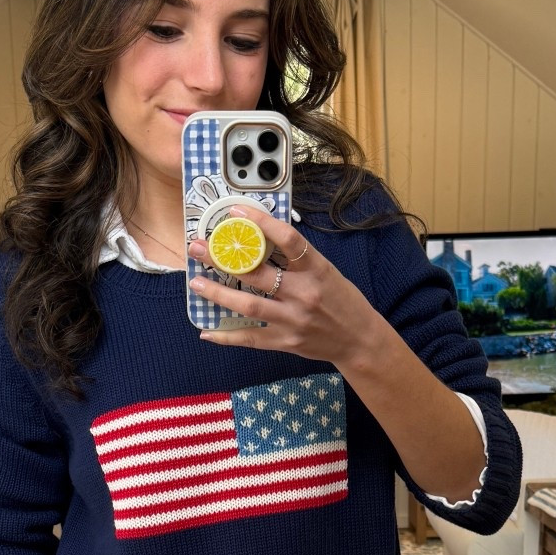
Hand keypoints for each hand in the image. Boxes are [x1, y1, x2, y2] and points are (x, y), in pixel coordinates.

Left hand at [187, 206, 382, 369]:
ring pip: (249, 306)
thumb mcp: (326, 271)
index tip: (235, 212)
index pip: (287, 238)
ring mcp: (293, 320)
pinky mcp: (286, 341)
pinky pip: (251, 339)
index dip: (260, 223)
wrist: (359, 340)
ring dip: (219, 295)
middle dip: (224, 260)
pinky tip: (206, 332)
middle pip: (258, 274)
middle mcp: (303, 293)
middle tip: (198, 249)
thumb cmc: (342, 300)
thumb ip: (297, 259)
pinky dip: (227, 337)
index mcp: (316, 269)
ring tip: (196, 283)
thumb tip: (261, 239)